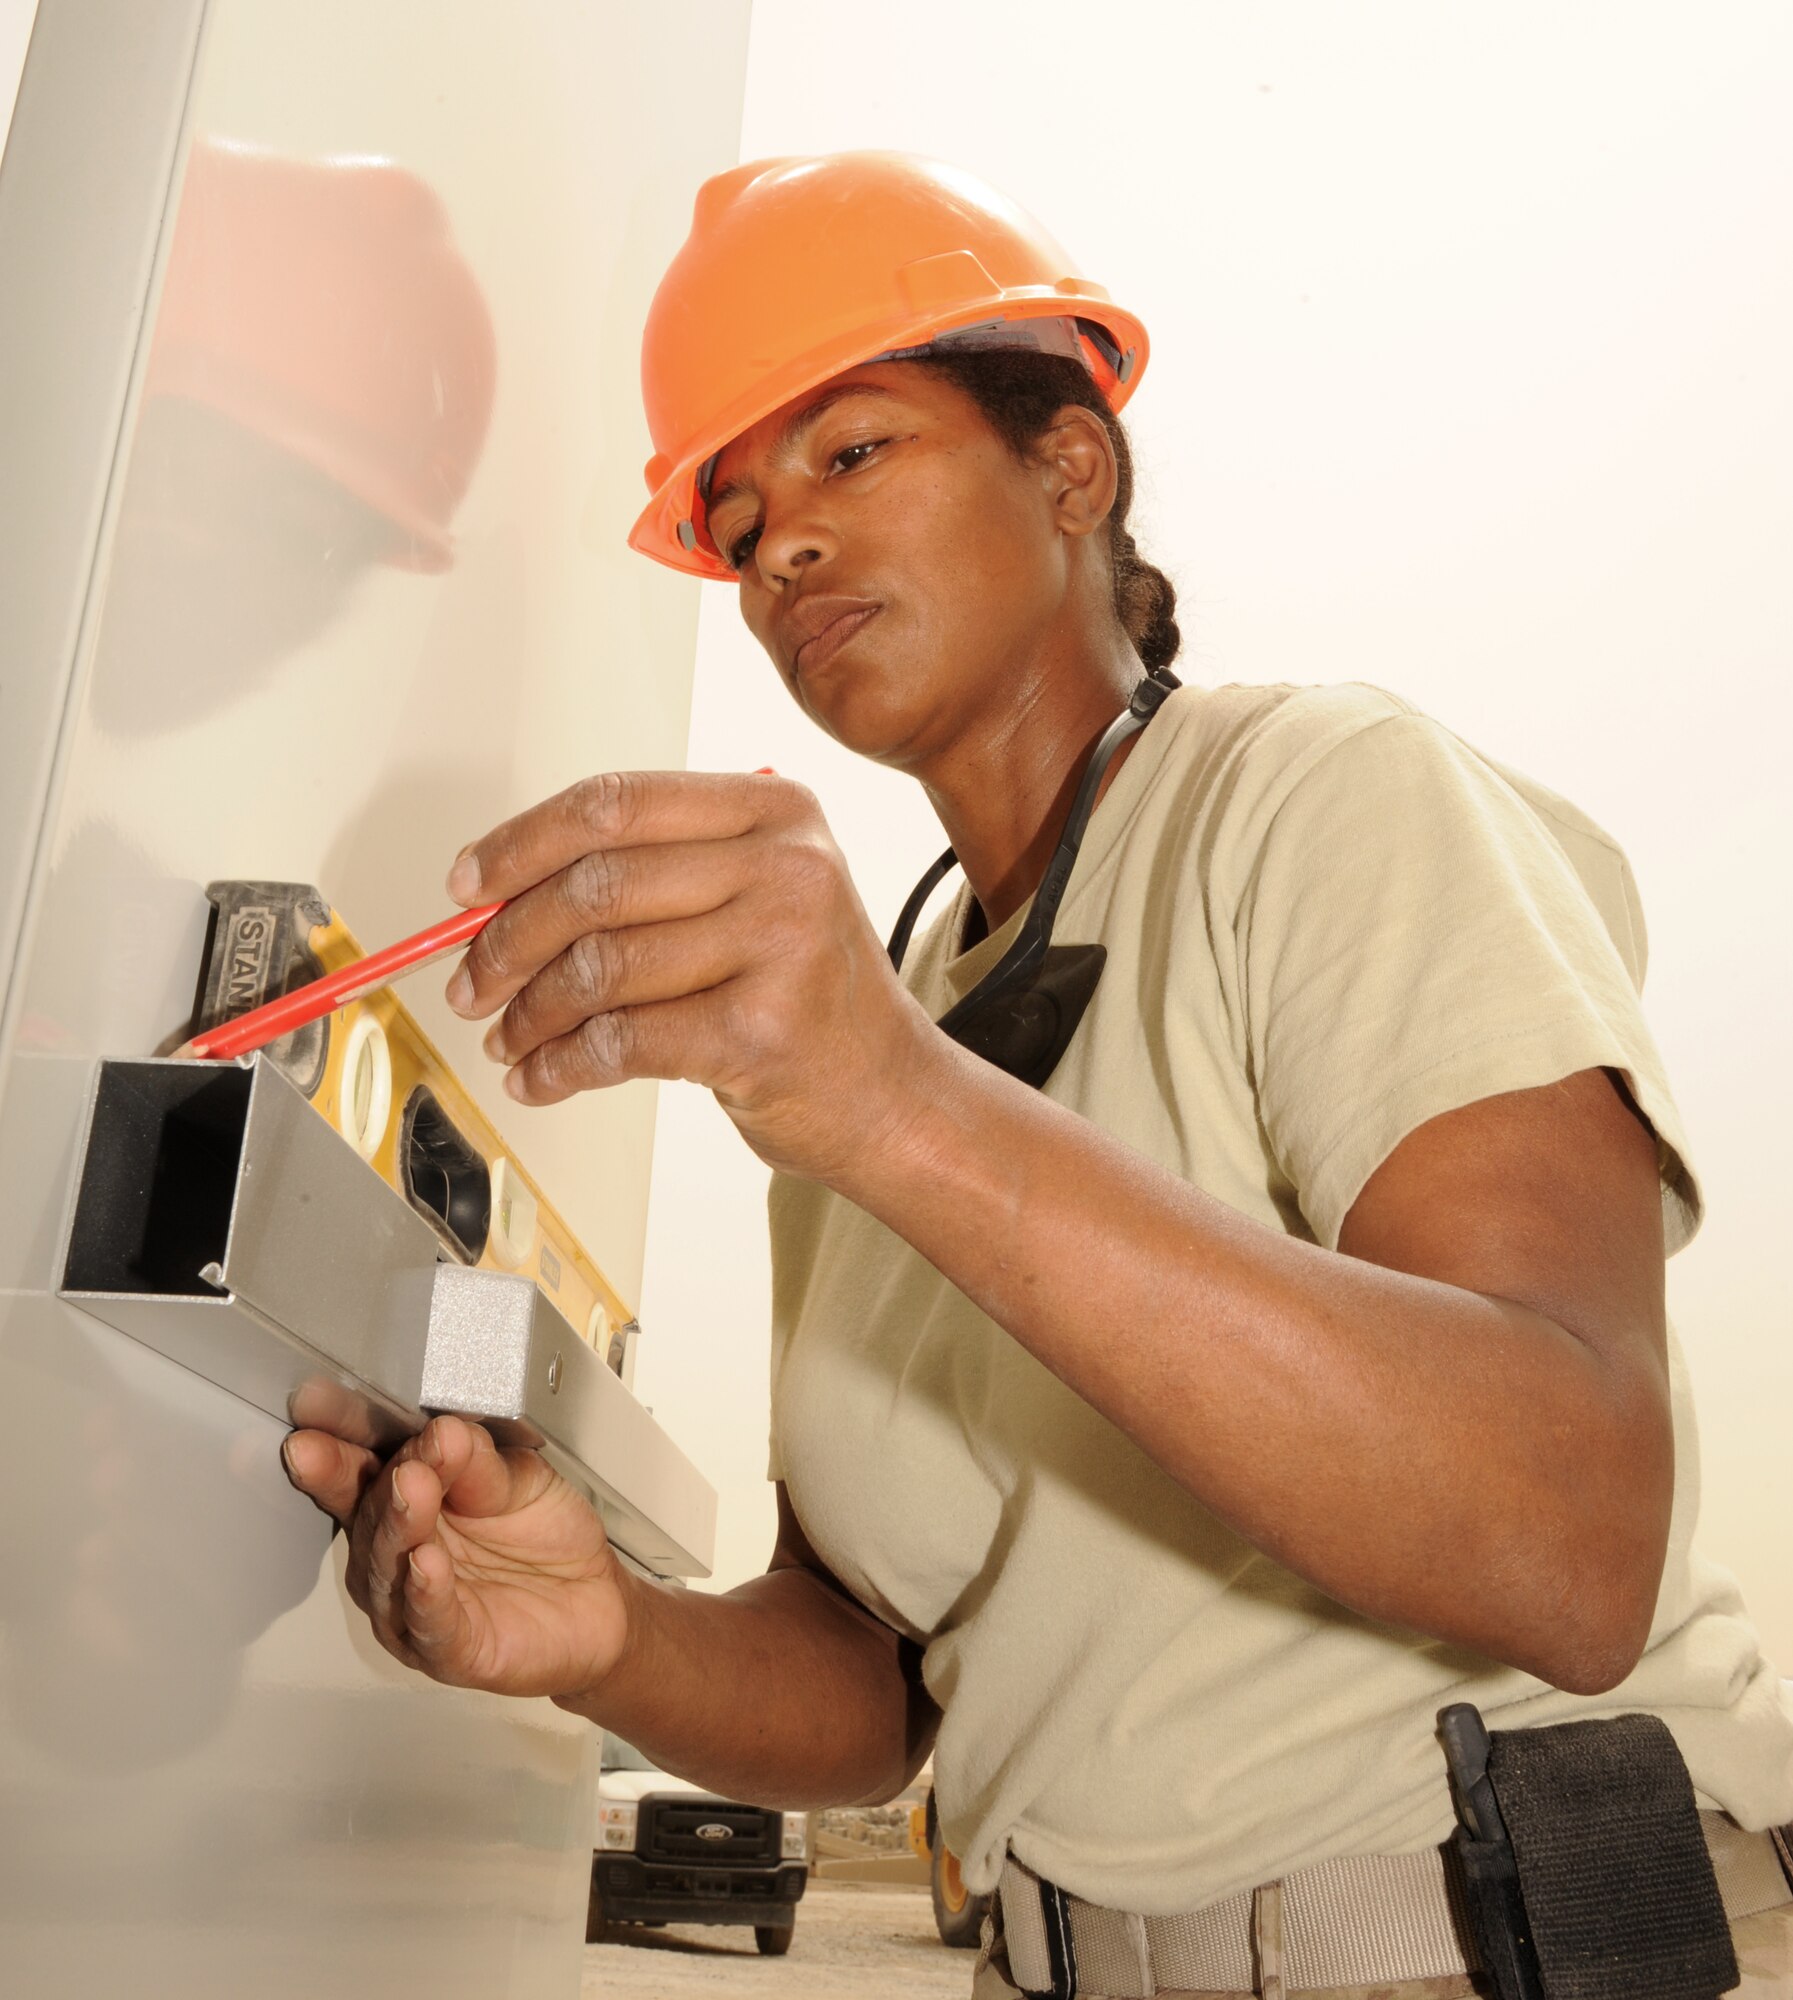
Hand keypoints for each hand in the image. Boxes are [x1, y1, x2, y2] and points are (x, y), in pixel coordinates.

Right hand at [282, 1414, 630, 1697]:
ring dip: (399, 1527)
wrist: (595, 1598)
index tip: (316, 1407)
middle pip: (369, 1519)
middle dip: (378, 1483)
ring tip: (413, 1490)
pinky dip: (425, 1593)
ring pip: (390, 1569)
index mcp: (403, 1506)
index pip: (357, 1472)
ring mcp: (412, 1608)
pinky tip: (426, 1564)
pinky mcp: (449, 1650)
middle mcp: (395, 1558)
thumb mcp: (517, 1479)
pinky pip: (430, 1621)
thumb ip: (478, 1460)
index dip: (334, 1443)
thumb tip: (445, 1431)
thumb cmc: (543, 1537)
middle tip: (400, 1455)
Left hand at [440, 770, 937, 1180]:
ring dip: (531, 1012)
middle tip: (472, 981)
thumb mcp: (755, 899)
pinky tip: (545, 1075)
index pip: (616, 804)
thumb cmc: (808, 999)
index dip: (522, 842)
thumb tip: (499, 894)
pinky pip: (620, 1040)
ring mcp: (781, 947)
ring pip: (600, 967)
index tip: (468, 886)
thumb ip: (650, 877)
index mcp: (775, 812)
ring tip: (510, 1036)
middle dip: (508, 940)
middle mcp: (787, 866)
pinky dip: (562, 1065)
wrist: (892, 1095)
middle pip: (596, 884)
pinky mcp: (760, 1032)